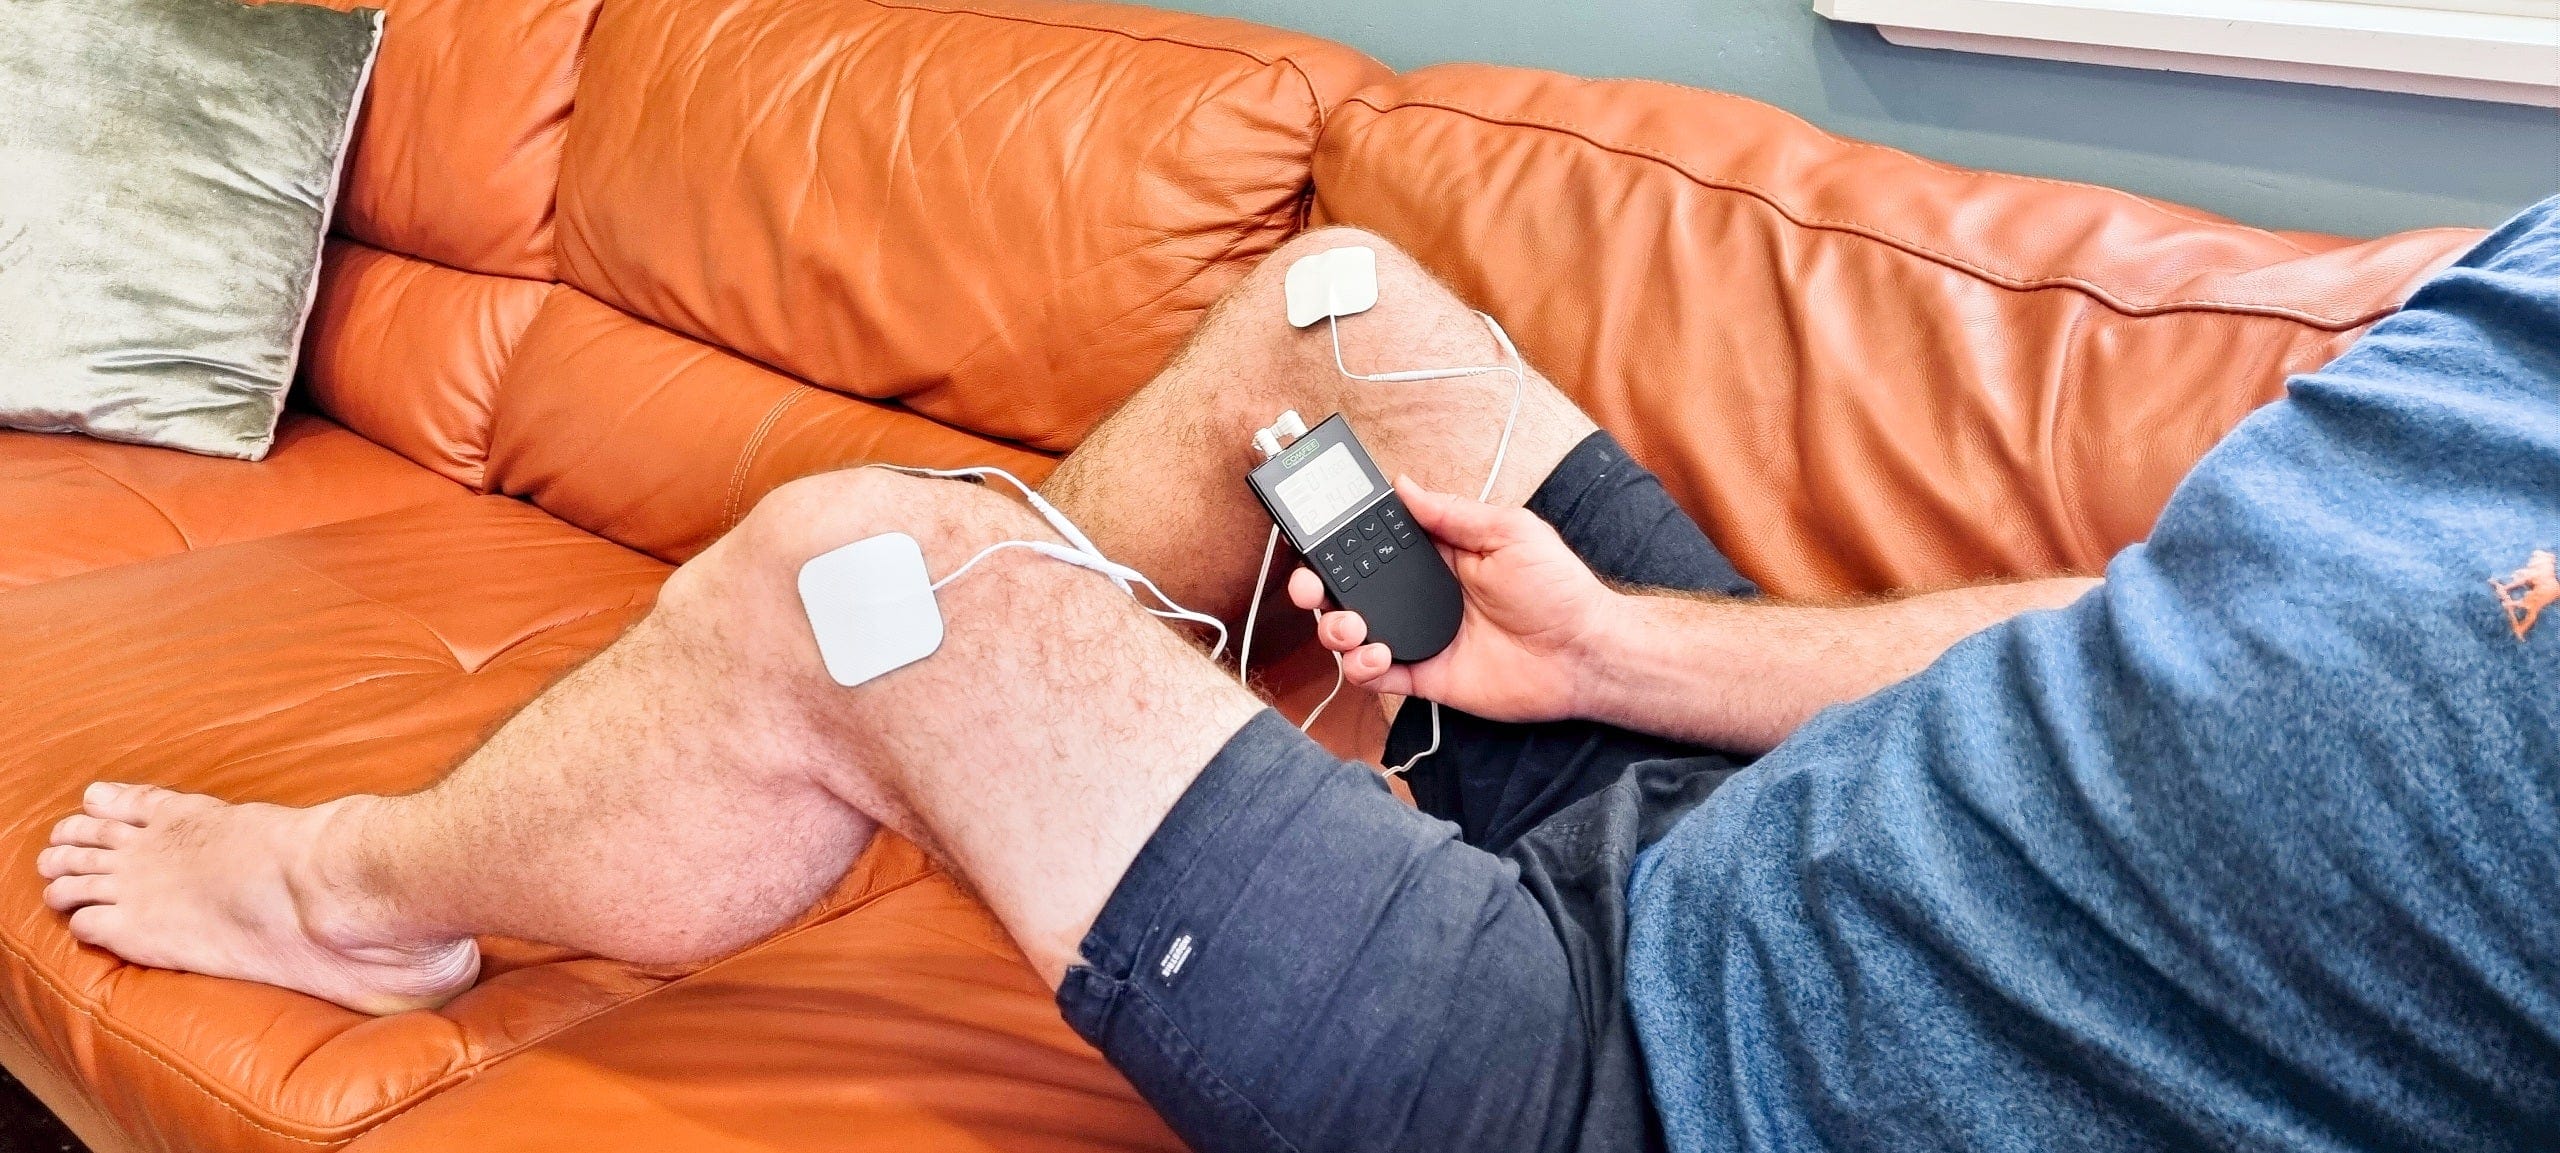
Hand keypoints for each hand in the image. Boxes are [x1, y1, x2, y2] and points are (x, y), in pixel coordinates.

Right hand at [1287, 477, 1619, 722]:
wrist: (1584, 653)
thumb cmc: (1559, 589)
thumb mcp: (1509, 531)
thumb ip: (1452, 513)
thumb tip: (1404, 485)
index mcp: (1437, 555)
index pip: (1374, 543)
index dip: (1341, 540)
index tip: (1316, 534)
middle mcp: (1420, 595)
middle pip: (1349, 590)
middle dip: (1317, 587)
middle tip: (1310, 589)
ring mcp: (1419, 637)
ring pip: (1353, 634)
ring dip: (1336, 630)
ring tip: (1351, 627)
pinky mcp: (1426, 677)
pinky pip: (1378, 676)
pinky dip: (1363, 668)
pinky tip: (1376, 655)